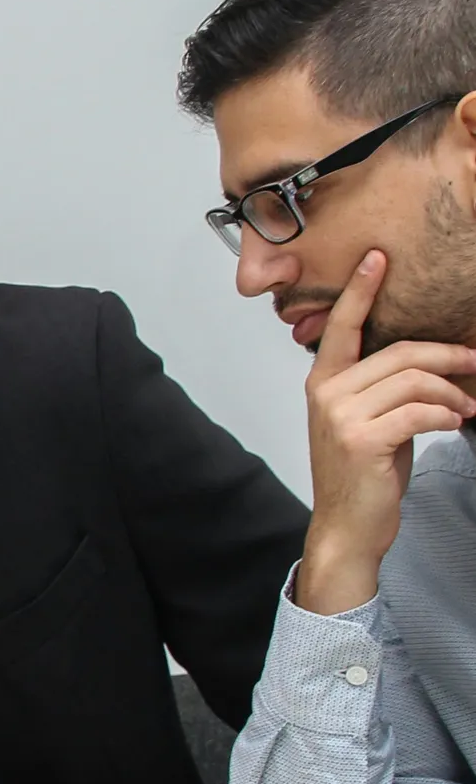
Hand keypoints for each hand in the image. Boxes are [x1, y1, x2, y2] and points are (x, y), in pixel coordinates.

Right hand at [297, 250, 475, 615]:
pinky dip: (446, 414)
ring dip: (453, 392)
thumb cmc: (362, 474)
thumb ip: (382, 388)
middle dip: (448, 356)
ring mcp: (340, 415)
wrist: (347, 524)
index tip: (377, 259)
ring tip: (467, 407)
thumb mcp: (367, 421)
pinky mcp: (362, 438)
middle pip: (399, 353)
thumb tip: (430, 361)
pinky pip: (419, 411)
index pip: (343, 327)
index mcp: (323, 382)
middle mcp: (326, 393)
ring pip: (414, 380)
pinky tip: (453, 422)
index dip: (361, 291)